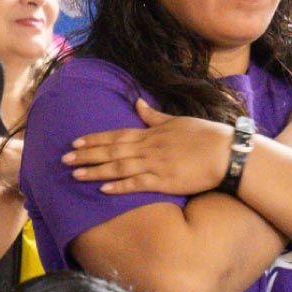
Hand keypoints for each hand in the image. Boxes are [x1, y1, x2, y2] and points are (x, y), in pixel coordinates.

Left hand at [62, 100, 231, 195]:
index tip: (75, 141)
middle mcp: (149, 147)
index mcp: (152, 133)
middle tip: (64, 159)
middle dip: (87, 154)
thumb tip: (137, 103)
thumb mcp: (177, 120)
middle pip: (112, 151)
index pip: (117, 135)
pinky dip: (119, 186)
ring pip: (119, 167)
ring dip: (96, 170)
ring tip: (75, 174)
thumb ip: (154, 115)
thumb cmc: (206, 136)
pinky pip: (137, 184)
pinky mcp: (165, 181)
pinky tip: (103, 189)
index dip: (95, 139)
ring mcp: (156, 165)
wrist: (227, 153)